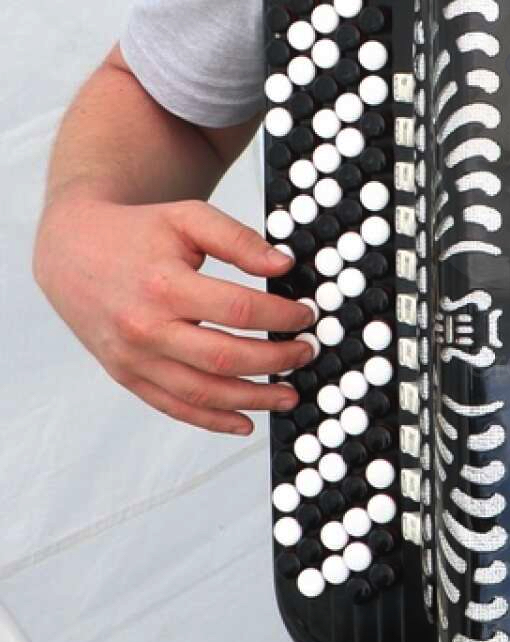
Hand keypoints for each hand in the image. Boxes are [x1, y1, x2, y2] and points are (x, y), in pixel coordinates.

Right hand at [34, 192, 314, 434]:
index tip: (305, 316)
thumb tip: (283, 266)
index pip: (238, 310)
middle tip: (305, 353)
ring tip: (288, 395)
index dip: (281, 317)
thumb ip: (237, 239)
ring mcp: (134, 358)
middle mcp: (146, 328)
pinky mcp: (126, 376)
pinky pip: (175, 407)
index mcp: (164, 285)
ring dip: (252, 400)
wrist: (72, 253)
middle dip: (275, 360)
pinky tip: (245, 422)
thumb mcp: (187, 218)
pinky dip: (213, 421)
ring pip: (203, 393)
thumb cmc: (137, 233)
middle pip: (224, 357)